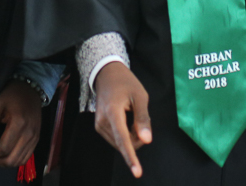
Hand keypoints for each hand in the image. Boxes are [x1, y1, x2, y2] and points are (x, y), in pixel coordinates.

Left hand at [0, 79, 41, 167]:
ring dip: (3, 163)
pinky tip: (3, 156)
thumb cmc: (11, 96)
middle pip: (11, 158)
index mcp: (19, 123)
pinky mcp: (36, 140)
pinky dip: (13, 160)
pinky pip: (25, 157)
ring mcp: (34, 138)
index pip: (3, 148)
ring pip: (18, 161)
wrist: (31, 90)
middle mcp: (29, 133)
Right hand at [94, 62, 151, 178]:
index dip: (131, 157)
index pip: (123, 140)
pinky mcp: (99, 127)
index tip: (137, 172)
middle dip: (138, 136)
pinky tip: (126, 117)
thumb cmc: (126, 83)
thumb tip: (147, 141)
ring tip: (131, 114)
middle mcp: (102, 122)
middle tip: (141, 116)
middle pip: (125, 143)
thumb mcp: (140, 96)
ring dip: (132, 135)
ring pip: (122, 142)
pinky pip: (117, 138)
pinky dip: (126, 133)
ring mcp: (99, 125)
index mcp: (112, 112)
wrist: (107, 74)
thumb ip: (143, 118)